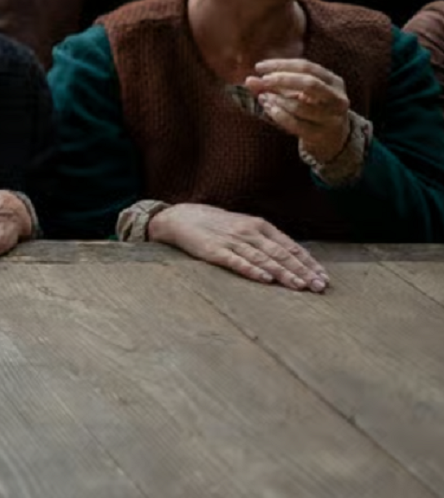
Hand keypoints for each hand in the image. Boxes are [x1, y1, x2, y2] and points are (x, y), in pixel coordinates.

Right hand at [148, 202, 328, 291]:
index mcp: (260, 225)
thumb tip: (293, 258)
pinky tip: (265, 279)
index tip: (323, 277)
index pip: (290, 246)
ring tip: (299, 286)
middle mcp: (249, 232)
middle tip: (319, 286)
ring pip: (264, 258)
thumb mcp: (245, 226)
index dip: (308, 262)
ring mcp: (232, 241)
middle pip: (281, 253)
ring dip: (283, 273)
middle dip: (302, 271)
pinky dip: (252, 270)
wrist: (181, 217)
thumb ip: (266, 240)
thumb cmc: (217, 224)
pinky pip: (237, 261)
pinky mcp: (215, 250)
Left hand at [246, 59, 349, 162]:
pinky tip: (269, 108)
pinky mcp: (320, 135)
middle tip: (263, 80)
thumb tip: (249, 80)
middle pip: (310, 84)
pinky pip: (296, 124)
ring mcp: (331, 118)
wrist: (331, 138)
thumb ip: (273, 85)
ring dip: (277, 100)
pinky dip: (279, 115)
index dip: (281, 65)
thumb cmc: (310, 107)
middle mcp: (337, 98)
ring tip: (264, 96)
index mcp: (333, 81)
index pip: (307, 67)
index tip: (259, 67)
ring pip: (300, 106)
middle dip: (282, 80)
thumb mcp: (296, 92)